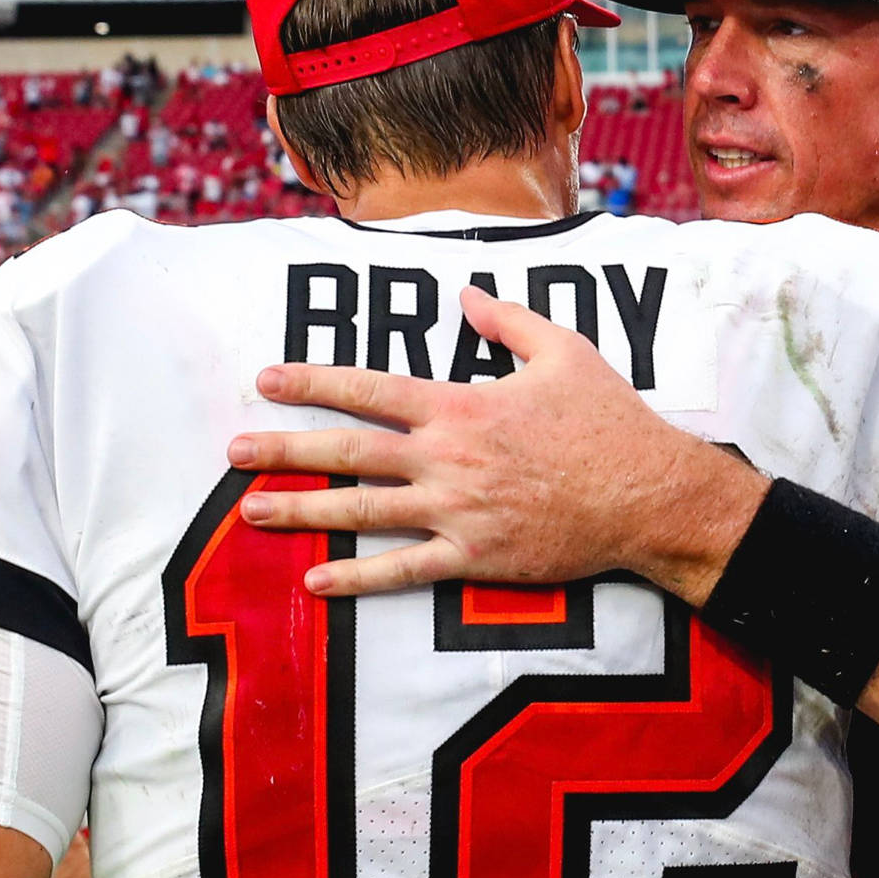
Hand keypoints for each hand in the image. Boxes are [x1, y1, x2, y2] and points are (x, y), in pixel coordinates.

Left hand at [228, 286, 765, 601]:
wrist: (646, 496)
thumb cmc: (609, 423)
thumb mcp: (563, 352)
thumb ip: (507, 321)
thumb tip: (465, 296)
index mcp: (459, 406)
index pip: (367, 390)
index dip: (312, 383)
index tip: (267, 381)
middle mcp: (445, 458)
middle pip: (346, 452)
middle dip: (283, 450)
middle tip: (233, 453)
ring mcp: (455, 512)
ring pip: (360, 512)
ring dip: (301, 512)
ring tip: (251, 514)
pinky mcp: (473, 558)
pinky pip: (402, 571)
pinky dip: (357, 578)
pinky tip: (316, 581)